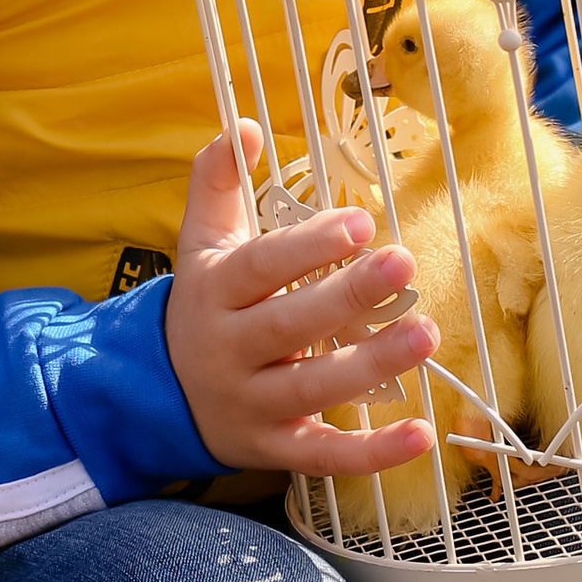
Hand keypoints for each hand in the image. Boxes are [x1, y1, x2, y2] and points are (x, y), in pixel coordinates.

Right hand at [166, 122, 439, 476]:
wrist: (154, 396)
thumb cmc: (202, 308)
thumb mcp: (200, 244)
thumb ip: (217, 182)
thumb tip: (241, 126)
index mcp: (214, 293)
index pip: (259, 267)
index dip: (306, 246)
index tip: (359, 223)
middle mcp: (229, 351)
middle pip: (288, 325)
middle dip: (347, 297)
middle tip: (403, 265)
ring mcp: (250, 404)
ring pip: (310, 388)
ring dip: (371, 365)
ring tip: (427, 334)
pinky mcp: (272, 449)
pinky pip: (322, 455)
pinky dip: (371, 452)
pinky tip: (422, 432)